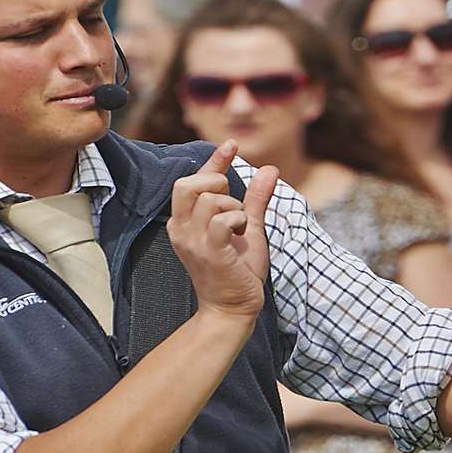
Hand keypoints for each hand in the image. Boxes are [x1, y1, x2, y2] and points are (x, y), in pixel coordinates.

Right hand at [168, 141, 277, 318]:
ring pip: (209, 199)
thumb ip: (255, 199)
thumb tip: (270, 169)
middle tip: (233, 206)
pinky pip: (221, 220)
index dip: (213, 159)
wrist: (232, 309)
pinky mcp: (210, 253)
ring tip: (239, 226)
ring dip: (233, 206)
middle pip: (188, 183)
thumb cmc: (237, 270)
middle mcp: (182, 229)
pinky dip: (236, 220)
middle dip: (216, 185)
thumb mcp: (246, 227)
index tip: (232, 143)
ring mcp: (193, 241)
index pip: (192, 180)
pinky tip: (241, 234)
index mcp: (184, 221)